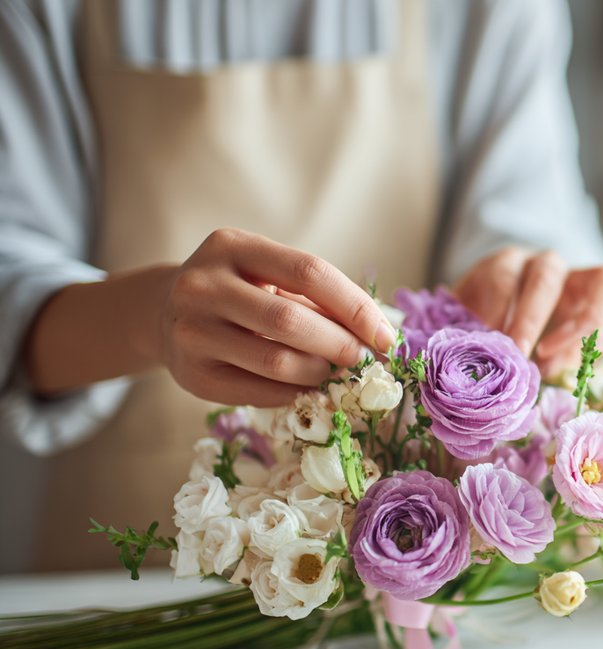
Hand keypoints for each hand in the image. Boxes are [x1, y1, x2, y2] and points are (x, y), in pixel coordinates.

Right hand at [151, 229, 394, 405]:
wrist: (163, 314)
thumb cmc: (238, 292)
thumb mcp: (268, 276)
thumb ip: (316, 297)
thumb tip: (378, 335)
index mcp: (232, 246)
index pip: (310, 272)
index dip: (355, 306)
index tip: (385, 335)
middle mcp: (203, 285)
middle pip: (291, 321)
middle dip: (340, 345)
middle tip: (364, 360)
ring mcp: (191, 331)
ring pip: (276, 361)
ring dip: (319, 372)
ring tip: (334, 372)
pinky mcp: (192, 375)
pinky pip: (259, 391)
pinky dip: (295, 393)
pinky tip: (308, 388)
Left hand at [453, 247, 602, 374]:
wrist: (515, 313)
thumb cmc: (484, 323)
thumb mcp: (464, 322)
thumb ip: (459, 335)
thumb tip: (441, 361)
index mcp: (506, 264)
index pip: (504, 270)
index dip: (496, 304)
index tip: (486, 339)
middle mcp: (547, 266)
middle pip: (548, 275)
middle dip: (532, 316)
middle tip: (518, 354)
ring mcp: (581, 284)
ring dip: (580, 326)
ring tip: (551, 364)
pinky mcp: (602, 313)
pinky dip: (593, 348)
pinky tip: (563, 371)